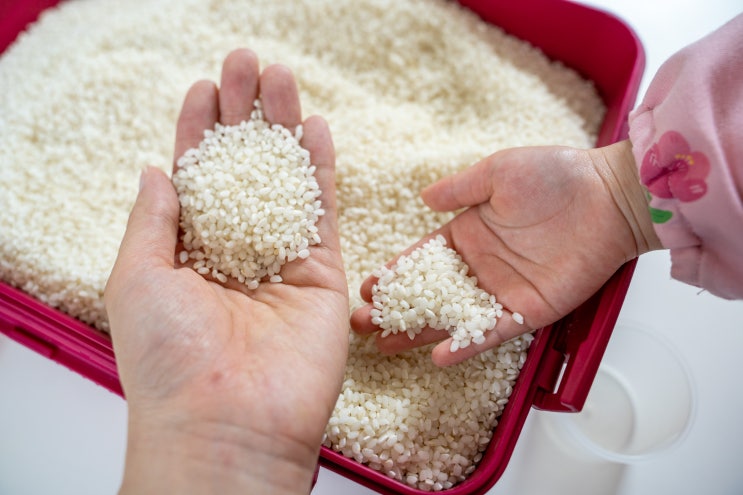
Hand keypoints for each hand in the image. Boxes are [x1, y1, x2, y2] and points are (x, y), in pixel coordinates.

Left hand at [104, 49, 348, 493]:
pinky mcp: (321, 274)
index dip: (199, 131)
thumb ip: (153, 218)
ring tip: (281, 77)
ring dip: (282, 128)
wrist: (227, 423)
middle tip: (247, 62)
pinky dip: (319, 169)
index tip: (204, 88)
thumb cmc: (169, 361)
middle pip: (243, 169)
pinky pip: (322, 212)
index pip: (196, 178)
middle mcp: (234, 252)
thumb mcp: (136, 277)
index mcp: (187, 252)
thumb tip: (156, 168)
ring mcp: (280, 262)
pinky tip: (314, 127)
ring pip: (284, 181)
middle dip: (243, 116)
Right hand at [351, 141, 660, 365]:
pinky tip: (439, 355)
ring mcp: (502, 290)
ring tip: (385, 345)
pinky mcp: (529, 311)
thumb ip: (460, 188)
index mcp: (469, 233)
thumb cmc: (555, 175)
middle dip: (395, 309)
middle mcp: (480, 266)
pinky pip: (491, 331)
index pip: (422, 258)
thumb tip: (424, 199)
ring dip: (420, 332)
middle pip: (429, 293)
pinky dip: (467, 344)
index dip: (394, 273)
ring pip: (452, 316)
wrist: (609, 197)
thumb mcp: (498, 172)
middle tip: (362, 324)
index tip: (367, 287)